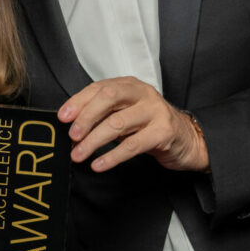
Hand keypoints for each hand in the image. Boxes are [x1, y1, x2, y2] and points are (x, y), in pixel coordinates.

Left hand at [60, 77, 208, 172]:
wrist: (187, 139)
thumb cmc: (150, 126)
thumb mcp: (125, 114)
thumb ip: (103, 116)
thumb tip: (72, 128)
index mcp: (130, 85)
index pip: (99, 88)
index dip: (78, 102)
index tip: (62, 117)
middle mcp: (143, 94)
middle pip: (108, 98)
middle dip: (85, 118)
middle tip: (71, 136)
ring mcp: (155, 111)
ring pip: (117, 123)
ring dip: (94, 141)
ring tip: (79, 155)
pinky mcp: (163, 132)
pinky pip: (132, 145)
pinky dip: (112, 156)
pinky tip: (99, 164)